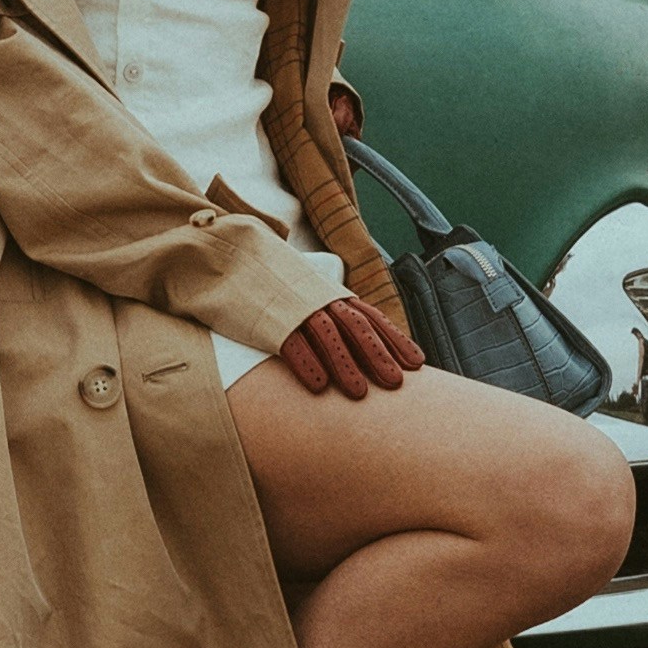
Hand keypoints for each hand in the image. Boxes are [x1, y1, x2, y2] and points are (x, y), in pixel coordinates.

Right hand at [276, 294, 419, 399]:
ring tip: (359, 393)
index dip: (394, 339)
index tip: (417, 363)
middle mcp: (319, 298)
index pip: (370, 317)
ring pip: (327, 337)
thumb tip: (356, 333)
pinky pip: (290, 343)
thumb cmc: (272, 282)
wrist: (230, 254)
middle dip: (378, 354)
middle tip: (396, 384)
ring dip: (345, 364)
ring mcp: (294, 308)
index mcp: (331, 293)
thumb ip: (331, 308)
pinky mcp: (268, 320)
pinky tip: (318, 386)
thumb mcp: (308, 290)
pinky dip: (306, 363)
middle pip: (356, 327)